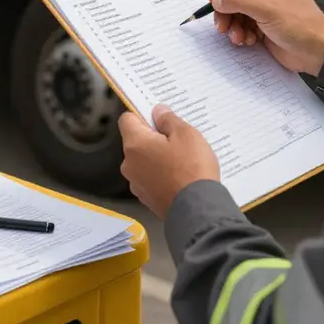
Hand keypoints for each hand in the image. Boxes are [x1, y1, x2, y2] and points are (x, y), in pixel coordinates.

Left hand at [119, 104, 219, 219]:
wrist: (197, 211)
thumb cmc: (191, 168)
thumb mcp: (186, 134)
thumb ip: (168, 120)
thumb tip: (157, 112)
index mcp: (135, 144)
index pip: (126, 119)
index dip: (141, 114)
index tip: (158, 117)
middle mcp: (129, 163)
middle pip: (136, 141)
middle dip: (153, 137)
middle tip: (176, 139)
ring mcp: (136, 183)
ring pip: (144, 161)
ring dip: (157, 157)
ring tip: (182, 160)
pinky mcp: (146, 199)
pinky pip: (150, 178)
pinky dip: (161, 175)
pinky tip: (180, 177)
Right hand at [208, 0, 323, 76]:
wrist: (319, 53)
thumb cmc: (300, 25)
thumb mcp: (267, 8)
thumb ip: (238, 0)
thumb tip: (217, 0)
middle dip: (226, 9)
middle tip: (221, 25)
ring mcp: (264, 5)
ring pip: (234, 9)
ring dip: (232, 24)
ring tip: (238, 37)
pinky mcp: (262, 23)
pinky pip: (241, 23)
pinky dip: (240, 33)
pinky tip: (249, 41)